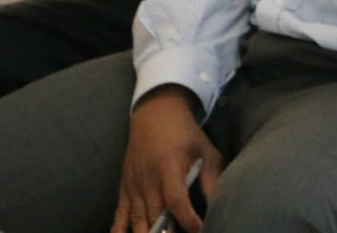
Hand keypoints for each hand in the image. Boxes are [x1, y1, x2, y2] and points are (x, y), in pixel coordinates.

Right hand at [113, 86, 222, 232]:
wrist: (154, 114)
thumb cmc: (185, 133)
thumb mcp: (205, 150)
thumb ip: (211, 178)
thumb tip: (217, 204)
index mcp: (169, 168)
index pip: (176, 201)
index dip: (188, 219)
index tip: (201, 230)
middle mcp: (147, 180)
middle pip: (155, 215)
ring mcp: (133, 185)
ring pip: (137, 219)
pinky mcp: (124, 188)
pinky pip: (119, 214)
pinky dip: (120, 230)